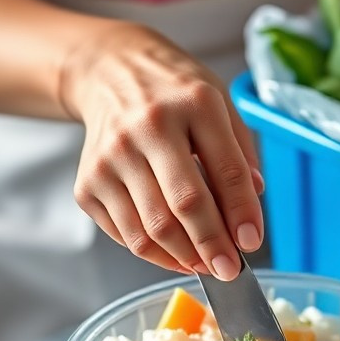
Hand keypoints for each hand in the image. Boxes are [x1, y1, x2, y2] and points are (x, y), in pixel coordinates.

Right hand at [60, 22, 263, 279]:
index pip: (226, 169)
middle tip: (230, 270)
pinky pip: (126, 234)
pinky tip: (178, 254)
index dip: (242, 213)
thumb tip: (250, 211)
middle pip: (185, 204)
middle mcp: (148, 127)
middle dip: (213, 246)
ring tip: (206, 265)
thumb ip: (241, 154)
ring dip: (185, 257)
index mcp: (194, 103)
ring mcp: (112, 156)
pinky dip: (155, 254)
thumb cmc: (174, 92)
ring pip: (152, 228)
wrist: (108, 70)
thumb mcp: (220, 103)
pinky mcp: (88, 182)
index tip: (252, 243)